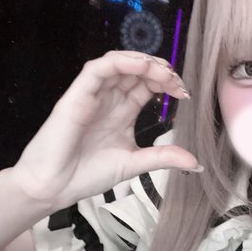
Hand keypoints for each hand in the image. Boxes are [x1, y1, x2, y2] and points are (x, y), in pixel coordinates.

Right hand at [11, 50, 200, 209]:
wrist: (55, 187)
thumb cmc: (87, 174)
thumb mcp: (135, 163)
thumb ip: (164, 158)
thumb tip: (197, 164)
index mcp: (121, 113)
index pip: (146, 86)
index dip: (166, 84)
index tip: (185, 94)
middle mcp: (108, 100)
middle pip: (136, 71)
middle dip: (160, 71)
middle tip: (178, 83)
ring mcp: (92, 96)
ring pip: (118, 64)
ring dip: (144, 63)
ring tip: (164, 73)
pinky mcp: (77, 96)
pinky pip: (98, 69)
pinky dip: (120, 63)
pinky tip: (141, 66)